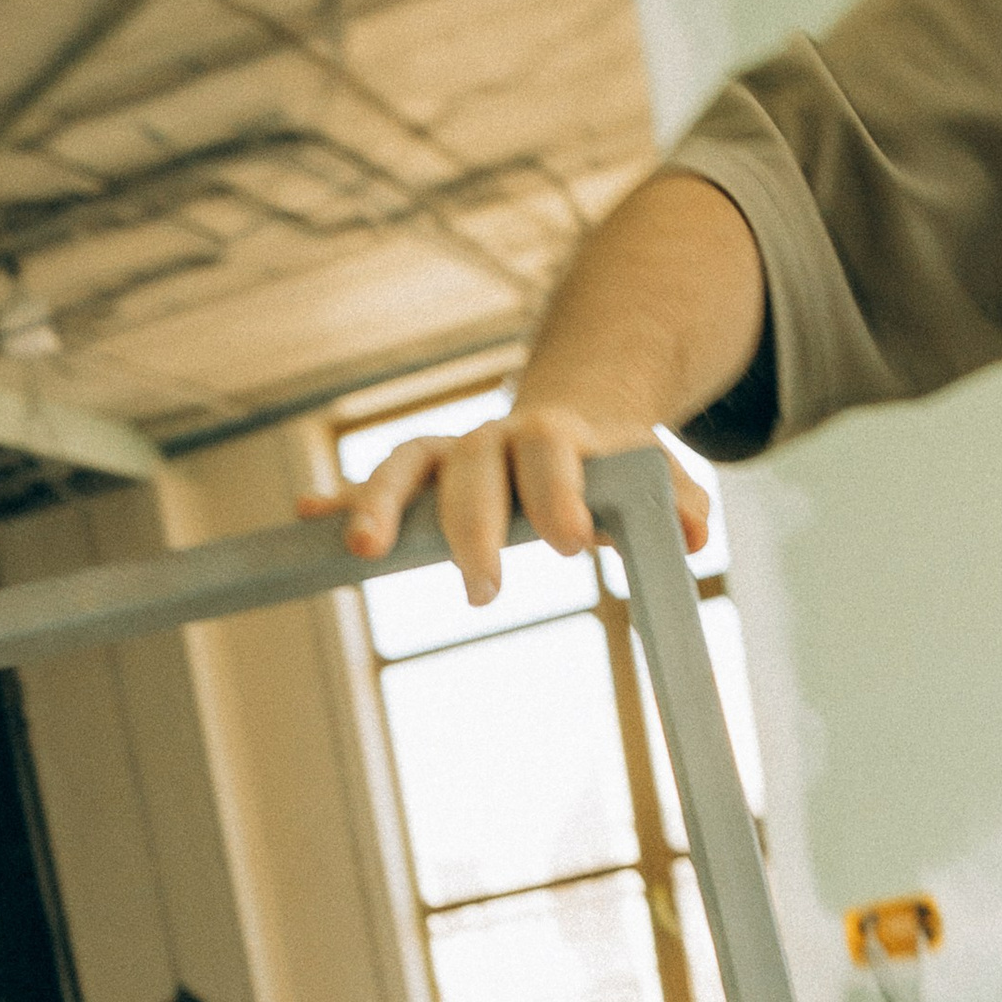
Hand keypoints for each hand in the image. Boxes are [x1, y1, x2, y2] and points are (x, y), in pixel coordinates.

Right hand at [301, 408, 711, 606]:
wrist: (571, 413)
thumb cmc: (608, 465)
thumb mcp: (648, 477)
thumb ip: (674, 501)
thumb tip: (695, 533)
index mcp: (552, 436)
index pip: (552, 454)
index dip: (558, 493)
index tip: (572, 543)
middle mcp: (491, 439)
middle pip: (473, 468)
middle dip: (473, 525)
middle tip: (484, 589)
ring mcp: (447, 457)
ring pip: (406, 467)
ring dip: (380, 504)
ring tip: (360, 550)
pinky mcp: (415, 481)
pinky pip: (371, 486)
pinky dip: (339, 500)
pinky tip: (305, 518)